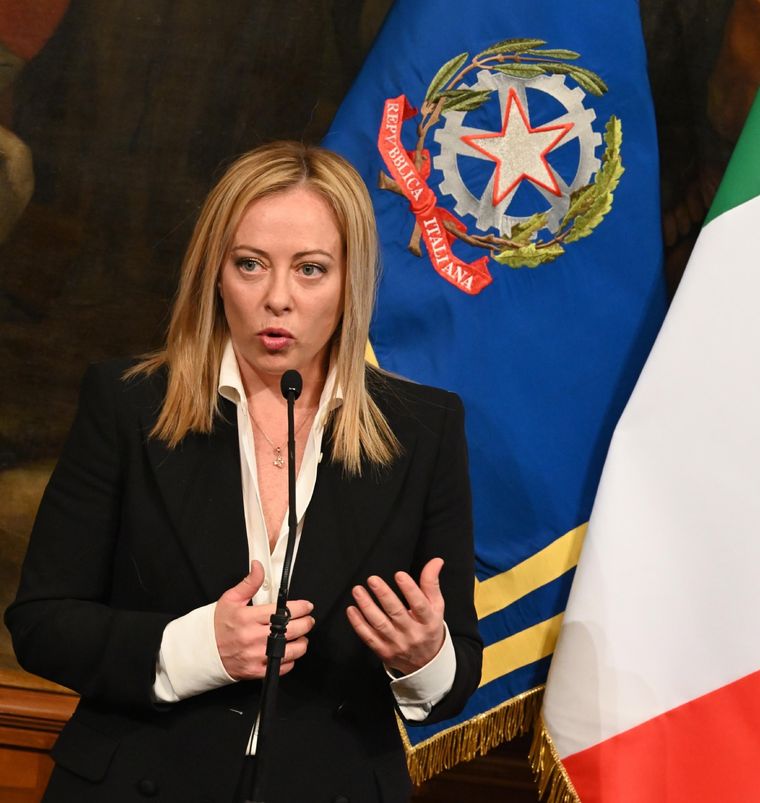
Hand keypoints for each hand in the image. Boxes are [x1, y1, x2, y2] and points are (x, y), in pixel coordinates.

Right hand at [214, 560, 314, 679]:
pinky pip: (281, 667)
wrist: (203, 650)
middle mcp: (253, 637)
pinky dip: (290, 660)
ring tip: (301, 636)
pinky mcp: (255, 671)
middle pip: (290, 630)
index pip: (282, 611)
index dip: (300, 607)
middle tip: (309, 619)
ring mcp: (255, 656)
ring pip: (290, 651)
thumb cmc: (217, 625)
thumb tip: (259, 567)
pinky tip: (288, 651)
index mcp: (248, 618)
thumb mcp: (231, 599)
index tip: (306, 606)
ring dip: (302, 642)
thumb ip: (249, 583)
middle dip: (306, 623)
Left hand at [346, 557, 445, 675]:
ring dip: (367, 606)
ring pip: (380, 624)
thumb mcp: (436, 606)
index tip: (399, 575)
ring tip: (357, 590)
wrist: (426, 663)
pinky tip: (351, 610)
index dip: (410, 590)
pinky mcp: (384, 652)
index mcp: (428, 621)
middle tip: (372, 579)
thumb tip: (436, 561)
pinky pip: (369, 637)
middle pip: (396, 613)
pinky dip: (358, 624)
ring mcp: (397, 644)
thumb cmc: (429, 627)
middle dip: (383, 595)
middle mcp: (413, 633)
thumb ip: (432, 583)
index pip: (420, 605)